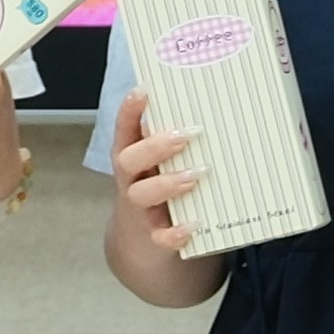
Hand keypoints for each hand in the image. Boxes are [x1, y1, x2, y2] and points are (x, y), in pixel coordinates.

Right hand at [109, 100, 209, 239]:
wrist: (142, 242)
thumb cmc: (158, 188)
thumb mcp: (159, 163)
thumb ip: (172, 142)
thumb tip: (208, 111)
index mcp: (132, 155)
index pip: (125, 128)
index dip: (130, 110)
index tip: (144, 91)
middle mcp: (131, 179)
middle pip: (128, 159)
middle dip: (154, 146)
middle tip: (184, 136)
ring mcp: (140, 209)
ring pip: (140, 194)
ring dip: (167, 183)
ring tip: (195, 175)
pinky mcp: (153, 236)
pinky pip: (160, 236)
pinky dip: (175, 232)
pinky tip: (194, 224)